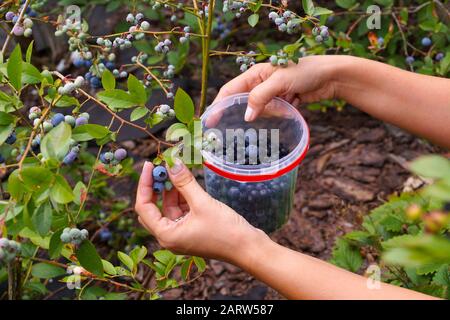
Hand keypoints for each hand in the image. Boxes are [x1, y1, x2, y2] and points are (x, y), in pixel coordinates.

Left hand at [135, 160, 267, 263]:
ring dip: (171, 190)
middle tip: (162, 167)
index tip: (150, 165)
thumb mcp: (202, 203)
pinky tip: (187, 182)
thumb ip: (185, 183)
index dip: (145, 184)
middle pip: (153, 208)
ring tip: (177, 170)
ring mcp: (181, 234)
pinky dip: (182, 196)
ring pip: (168, 208)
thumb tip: (172, 164)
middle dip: (156, 187)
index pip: (144, 207)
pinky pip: (181, 211)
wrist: (248, 248)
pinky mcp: (192, 230)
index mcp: (166, 235)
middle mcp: (170, 237)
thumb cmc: (226, 230)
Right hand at [215, 55, 341, 120]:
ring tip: (290, 101)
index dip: (218, 105)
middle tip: (250, 123)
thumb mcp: (279, 82)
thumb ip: (260, 98)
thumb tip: (246, 117)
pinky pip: (276, 113)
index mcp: (254, 74)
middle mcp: (260, 84)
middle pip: (245, 103)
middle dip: (250, 112)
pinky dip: (284, 112)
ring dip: (274, 111)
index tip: (210, 122)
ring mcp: (272, 94)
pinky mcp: (283, 102)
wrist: (331, 76)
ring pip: (262, 111)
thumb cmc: (305, 71)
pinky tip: (295, 103)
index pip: (230, 91)